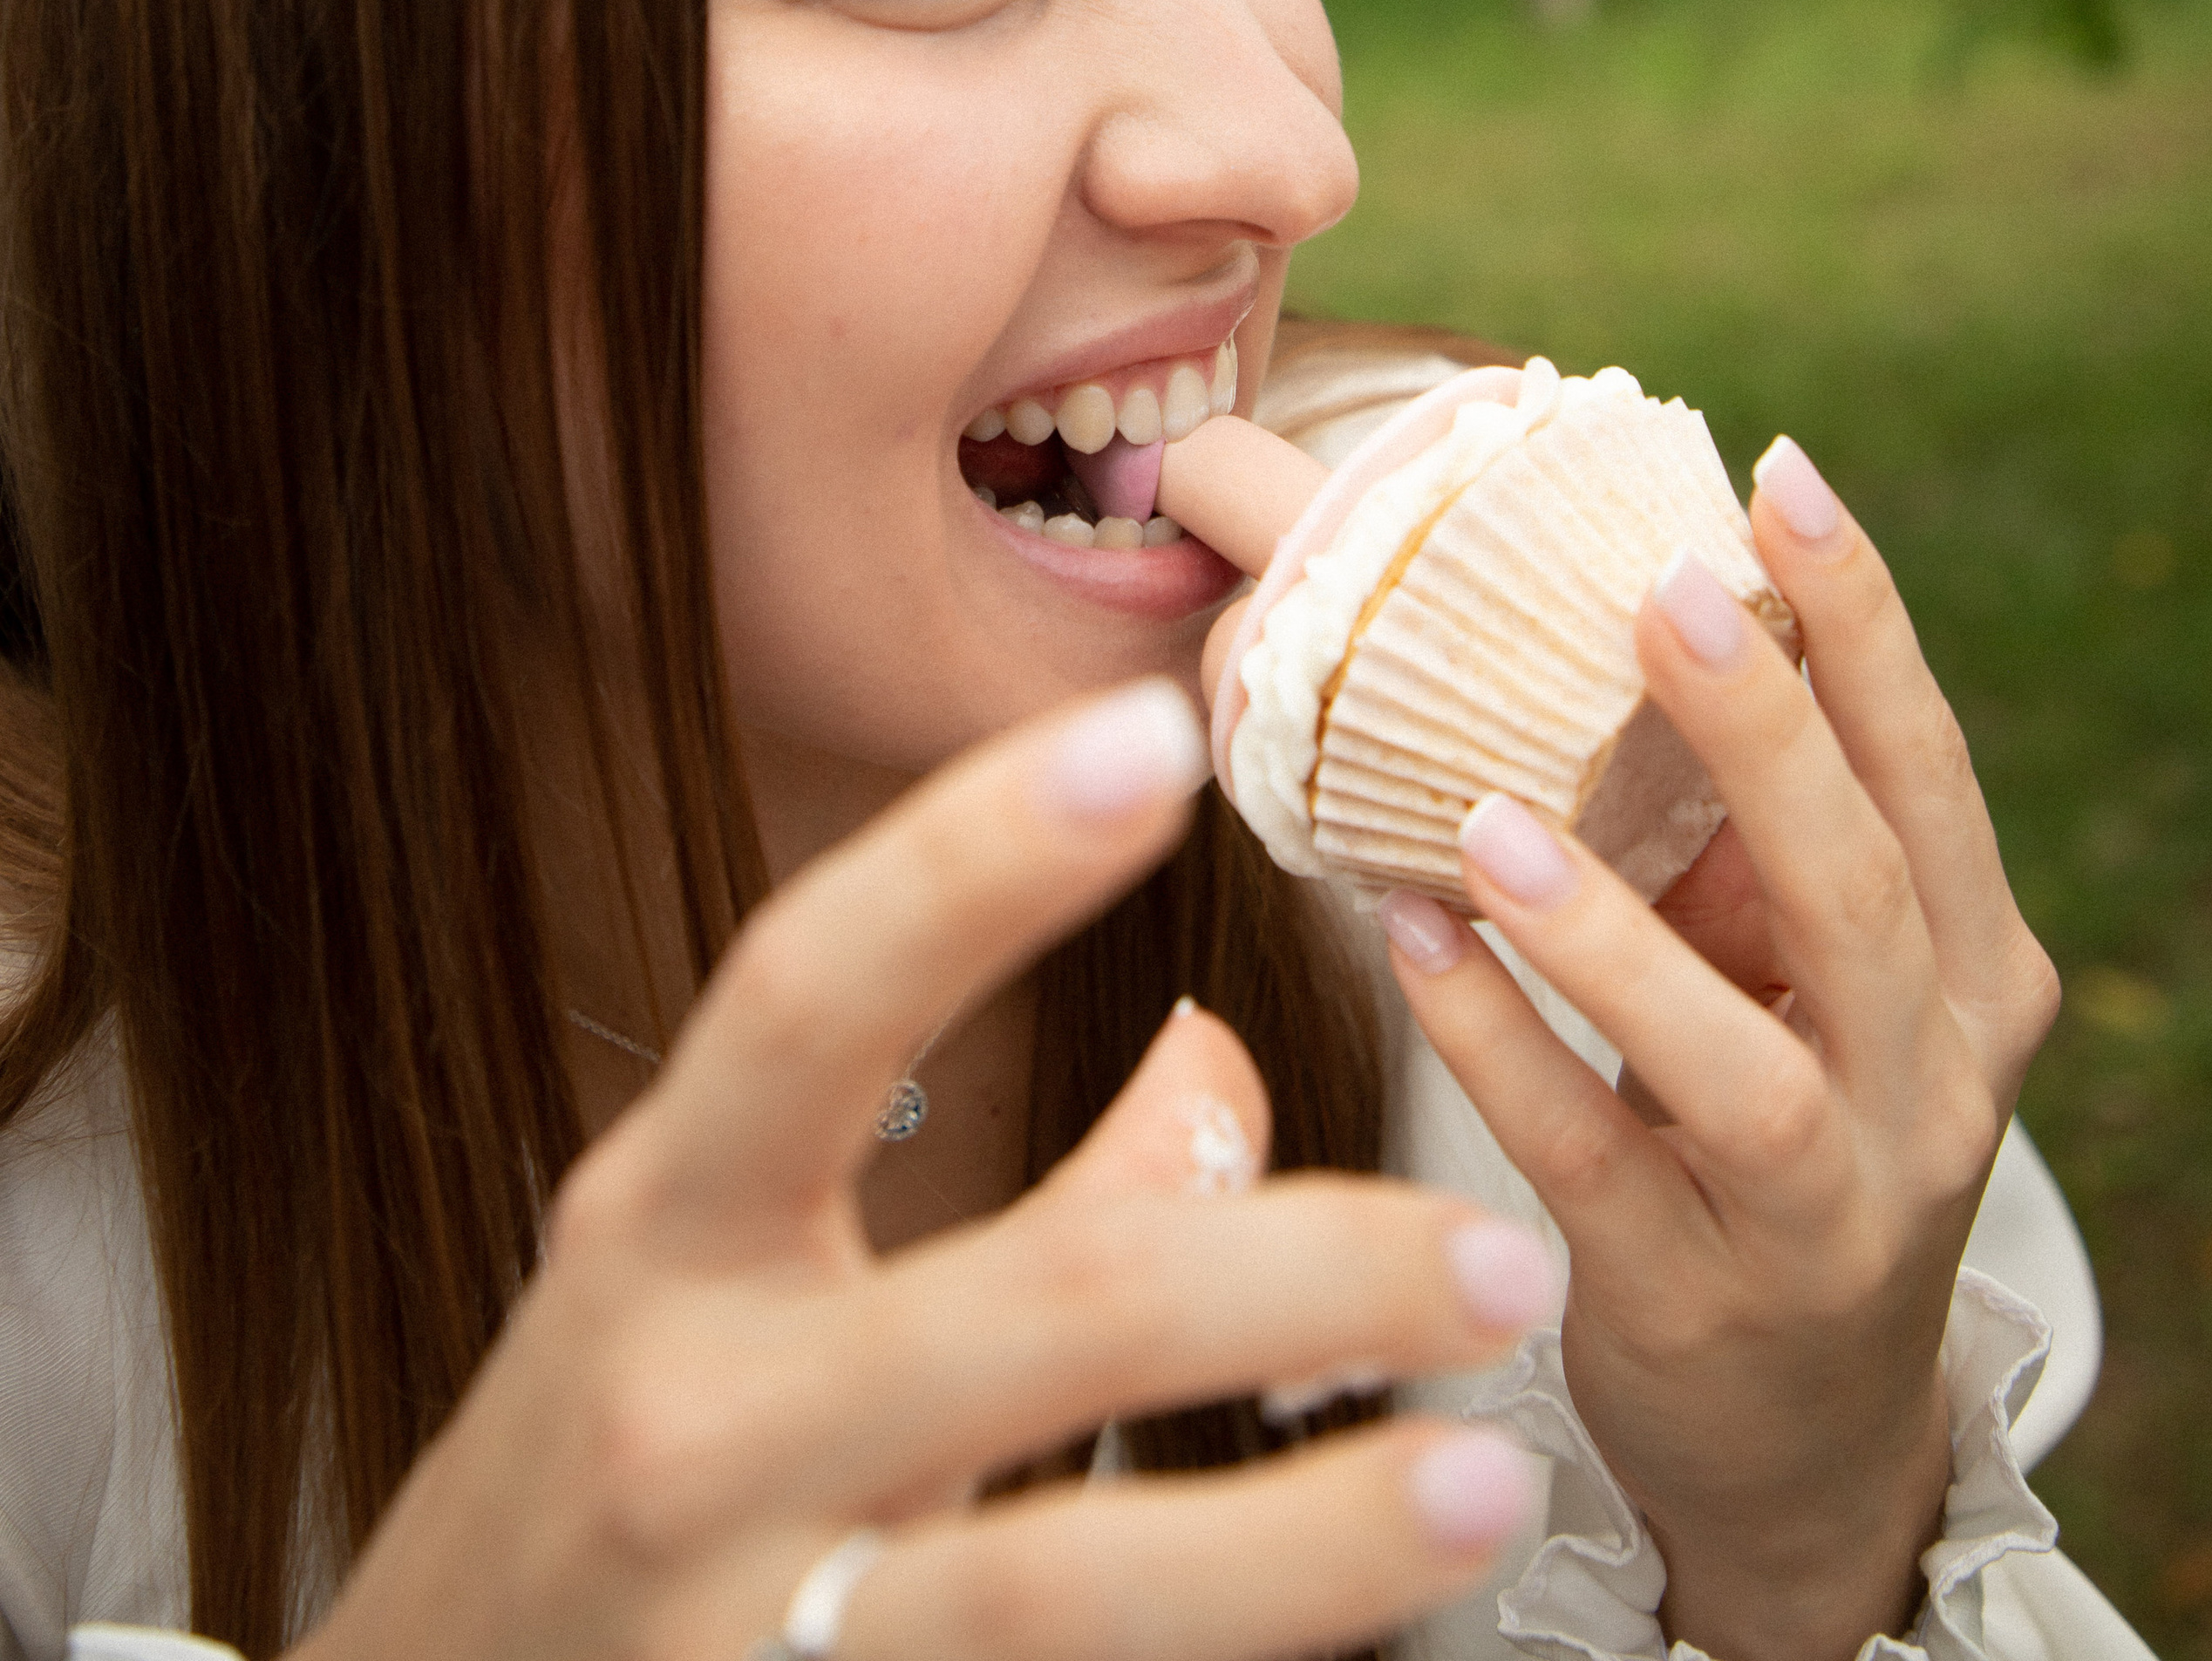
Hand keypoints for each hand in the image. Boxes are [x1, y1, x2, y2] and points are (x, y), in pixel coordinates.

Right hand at [302, 680, 1548, 1660]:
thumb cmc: (616, 1464)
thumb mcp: (740, 1286)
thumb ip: (997, 1184)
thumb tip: (1225, 1069)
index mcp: (659, 1229)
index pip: (807, 999)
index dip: (975, 858)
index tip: (1156, 740)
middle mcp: (685, 1417)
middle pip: (1036, 1310)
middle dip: (1301, 1270)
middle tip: (1497, 1246)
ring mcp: (741, 1630)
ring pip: (1064, 1585)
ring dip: (1308, 1536)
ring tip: (1490, 1476)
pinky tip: (1369, 1654)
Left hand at [1374, 442, 2060, 1660]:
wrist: (1805, 1441)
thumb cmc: (1782, 1135)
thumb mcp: (1803, 983)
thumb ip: (1740, 836)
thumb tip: (1597, 599)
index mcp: (1974, 975)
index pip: (1930, 773)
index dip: (1867, 625)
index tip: (1785, 476)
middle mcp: (1933, 1090)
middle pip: (1866, 897)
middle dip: (1771, 739)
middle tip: (1665, 589)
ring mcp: (1831, 1215)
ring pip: (1747, 1072)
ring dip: (1615, 939)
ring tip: (1490, 818)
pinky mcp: (1704, 1305)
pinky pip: (1597, 1169)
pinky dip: (1505, 1054)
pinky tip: (1411, 947)